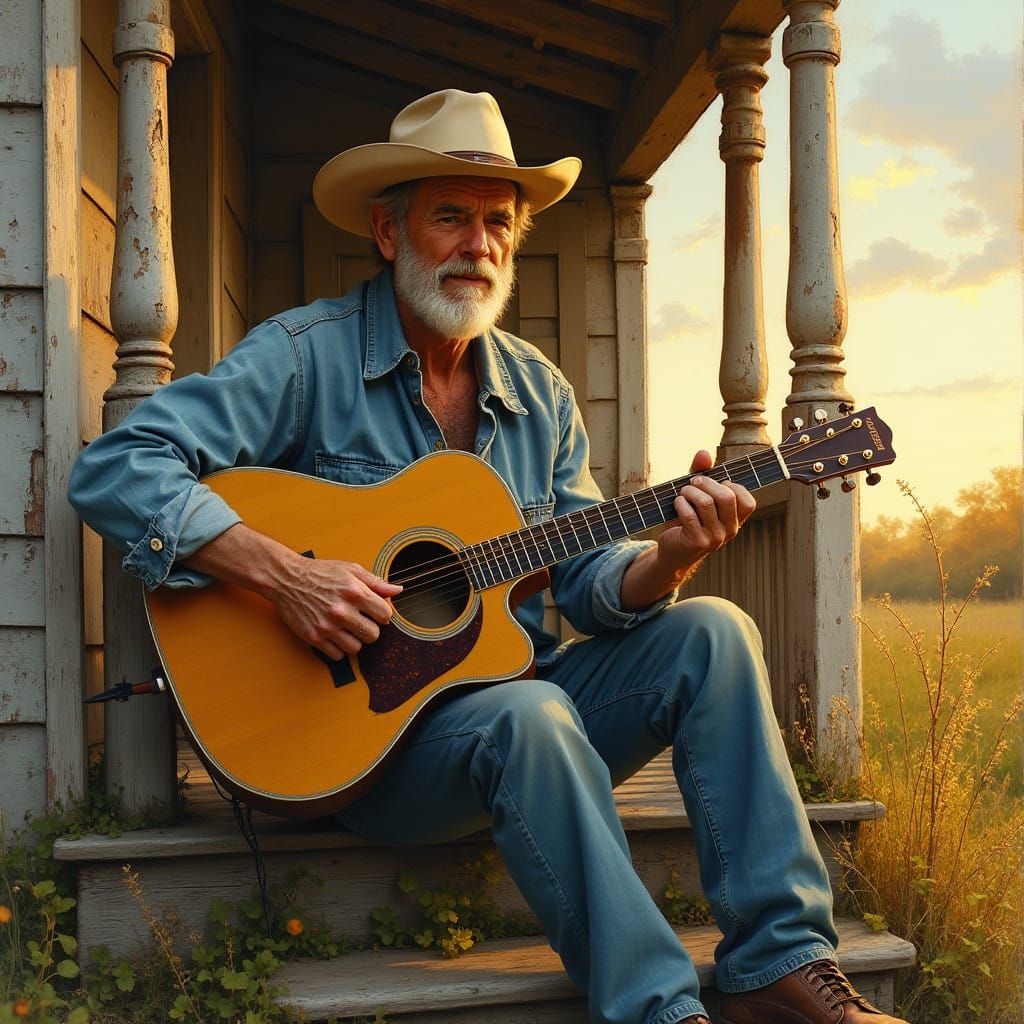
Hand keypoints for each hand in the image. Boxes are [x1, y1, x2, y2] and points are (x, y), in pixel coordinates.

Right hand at [270, 555, 402, 659]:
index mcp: (354, 592)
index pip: (385, 615)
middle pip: (373, 635)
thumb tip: (398, 590)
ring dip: (354, 640)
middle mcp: (342, 610)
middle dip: (370, 629)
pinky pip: (337, 655)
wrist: (287, 579)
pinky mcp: (314, 637)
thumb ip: (376, 582)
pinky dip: (338, 649)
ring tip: (346, 628)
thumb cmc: (320, 573)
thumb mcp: (350, 570)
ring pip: (356, 648)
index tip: (374, 612)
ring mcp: (327, 626)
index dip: (382, 614)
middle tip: (361, 622)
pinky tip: (334, 635)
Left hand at [655, 450, 756, 572]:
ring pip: (705, 503)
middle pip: (726, 497)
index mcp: (736, 521)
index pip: (748, 502)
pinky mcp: (697, 542)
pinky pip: (689, 515)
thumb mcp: (697, 496)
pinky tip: (677, 503)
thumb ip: (702, 474)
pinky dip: (680, 503)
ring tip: (683, 492)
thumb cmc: (687, 520)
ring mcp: (715, 538)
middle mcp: (730, 531)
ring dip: (689, 492)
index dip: (732, 487)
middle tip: (692, 482)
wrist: (673, 551)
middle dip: (706, 483)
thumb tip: (704, 453)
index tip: (716, 484)